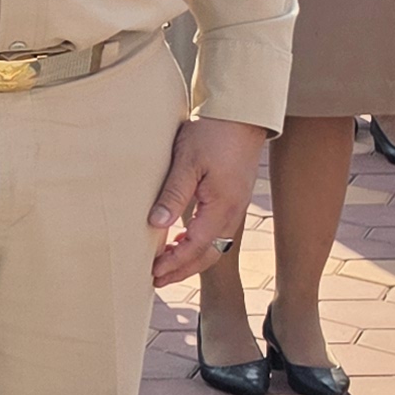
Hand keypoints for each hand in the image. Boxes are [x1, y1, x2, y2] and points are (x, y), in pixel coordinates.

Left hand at [148, 117, 268, 287]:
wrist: (241, 115)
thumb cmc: (213, 134)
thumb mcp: (187, 162)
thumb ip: (172, 195)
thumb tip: (156, 224)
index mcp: (221, 207)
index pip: (196, 246)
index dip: (174, 263)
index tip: (153, 272)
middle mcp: (232, 212)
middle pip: (208, 254)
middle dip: (182, 269)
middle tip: (156, 279)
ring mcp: (235, 207)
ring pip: (214, 245)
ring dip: (190, 258)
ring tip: (166, 265)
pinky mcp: (233, 199)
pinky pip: (216, 231)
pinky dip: (198, 242)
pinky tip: (180, 238)